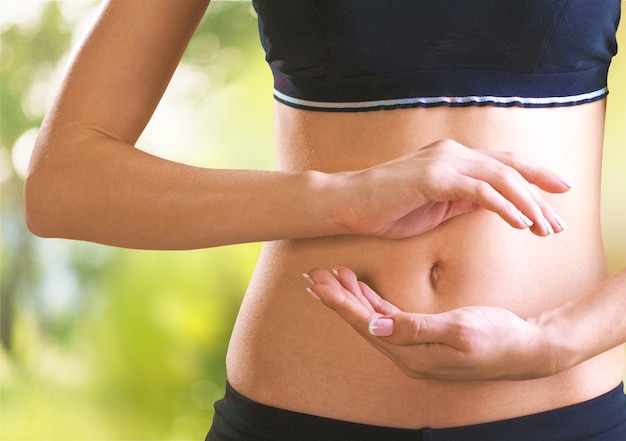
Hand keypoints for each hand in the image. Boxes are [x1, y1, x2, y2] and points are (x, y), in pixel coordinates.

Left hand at [305, 267, 557, 380]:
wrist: (528, 349)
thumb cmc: (498, 338)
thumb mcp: (459, 330)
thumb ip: (416, 329)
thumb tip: (374, 327)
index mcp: (411, 353)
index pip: (364, 324)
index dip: (338, 302)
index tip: (317, 283)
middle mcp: (407, 352)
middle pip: (361, 321)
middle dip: (337, 297)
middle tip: (314, 275)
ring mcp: (414, 346)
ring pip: (372, 318)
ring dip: (353, 296)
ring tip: (332, 276)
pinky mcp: (424, 335)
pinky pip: (389, 317)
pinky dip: (373, 300)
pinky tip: (362, 287)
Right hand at [336, 138, 570, 238]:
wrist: (348, 204)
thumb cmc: (387, 209)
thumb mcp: (436, 207)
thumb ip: (465, 201)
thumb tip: (496, 205)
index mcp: (453, 158)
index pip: (503, 165)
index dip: (535, 177)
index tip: (558, 197)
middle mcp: (452, 152)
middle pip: (510, 167)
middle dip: (541, 192)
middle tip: (561, 220)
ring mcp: (443, 162)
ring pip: (500, 177)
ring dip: (528, 204)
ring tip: (546, 228)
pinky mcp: (433, 176)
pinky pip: (478, 190)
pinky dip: (503, 206)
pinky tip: (520, 223)